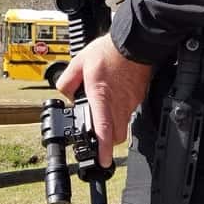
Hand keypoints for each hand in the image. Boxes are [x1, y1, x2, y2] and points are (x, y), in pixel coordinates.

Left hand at [57, 34, 151, 167]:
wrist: (135, 43)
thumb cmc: (110, 51)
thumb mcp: (79, 62)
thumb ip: (67, 81)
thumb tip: (66, 94)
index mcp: (101, 96)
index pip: (103, 129)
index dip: (103, 149)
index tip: (102, 160)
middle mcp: (118, 103)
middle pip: (116, 136)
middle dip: (107, 143)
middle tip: (98, 141)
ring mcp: (130, 102)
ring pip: (124, 127)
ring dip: (114, 129)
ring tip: (104, 119)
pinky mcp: (137, 97)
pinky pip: (129, 113)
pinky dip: (121, 115)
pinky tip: (114, 102)